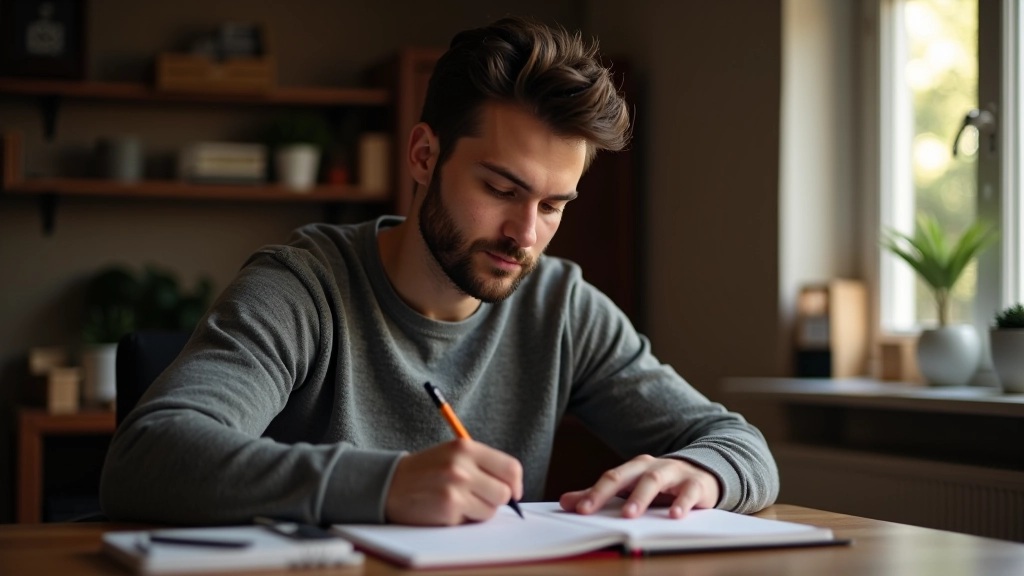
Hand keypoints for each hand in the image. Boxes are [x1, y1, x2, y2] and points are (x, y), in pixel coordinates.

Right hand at [384, 439, 522, 525]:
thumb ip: (483, 465)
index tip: (513, 492)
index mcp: (466, 447)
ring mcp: (455, 488)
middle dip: (496, 500)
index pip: (511, 468)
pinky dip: (463, 518)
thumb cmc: (427, 471)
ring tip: (459, 501)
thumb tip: (514, 489)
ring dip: (480, 511)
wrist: (390, 483)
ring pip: (491, 510)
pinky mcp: (448, 508)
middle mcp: (462, 466)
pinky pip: (472, 520)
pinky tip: (446, 508)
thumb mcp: (454, 454)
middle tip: (480, 498)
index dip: (516, 484)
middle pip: (504, 492)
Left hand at [559, 455, 719, 518]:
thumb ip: (600, 494)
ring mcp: (674, 473)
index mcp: (634, 468)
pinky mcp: (696, 483)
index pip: (610, 478)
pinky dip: (681, 502)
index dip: (593, 493)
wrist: (705, 472)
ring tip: (629, 515)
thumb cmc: (662, 484)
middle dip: (606, 491)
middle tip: (591, 510)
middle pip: (626, 475)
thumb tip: (564, 502)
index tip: (577, 510)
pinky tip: (674, 515)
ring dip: (640, 497)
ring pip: (654, 480)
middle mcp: (651, 466)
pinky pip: (688, 491)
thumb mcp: (632, 488)